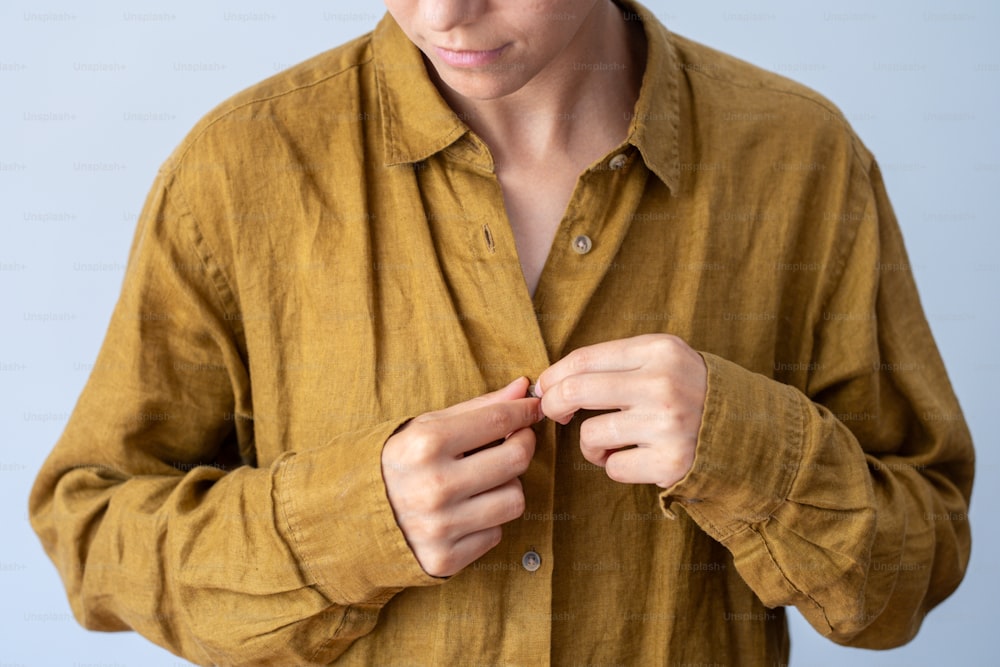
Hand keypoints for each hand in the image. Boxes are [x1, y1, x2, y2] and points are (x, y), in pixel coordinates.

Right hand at [381, 377, 541, 576]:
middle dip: (521, 446)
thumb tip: (524, 389)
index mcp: (426, 444)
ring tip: (482, 482)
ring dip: (506, 488)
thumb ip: (479, 408)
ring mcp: (440, 526)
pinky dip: (487, 521)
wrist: (353, 517)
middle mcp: (434, 486)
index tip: (534, 408)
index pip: (498, 420)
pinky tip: (466, 512)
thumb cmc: (400, 463)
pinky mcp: (445, 559)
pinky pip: (496, 534)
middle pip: (516, 460)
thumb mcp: (428, 426)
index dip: (525, 411)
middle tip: (514, 442)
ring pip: (514, 500)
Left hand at [535, 334, 706, 487]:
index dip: (553, 375)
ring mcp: (668, 425)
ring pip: (590, 435)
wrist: (746, 432)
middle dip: (554, 404)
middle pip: (577, 391)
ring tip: (613, 442)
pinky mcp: (671, 462)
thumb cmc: (688, 392)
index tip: (545, 388)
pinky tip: (635, 458)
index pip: (583, 359)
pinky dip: (614, 466)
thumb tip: (551, 381)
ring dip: (591, 444)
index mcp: (659, 350)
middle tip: (554, 413)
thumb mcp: (662, 359)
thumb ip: (615, 363)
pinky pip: (612, 467)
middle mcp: (663, 384)